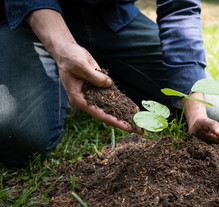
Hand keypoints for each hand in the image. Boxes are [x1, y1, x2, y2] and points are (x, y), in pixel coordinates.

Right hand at [26, 9, 141, 133]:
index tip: (127, 127)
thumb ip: (94, 76)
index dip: (114, 121)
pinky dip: (122, 103)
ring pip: (111, 108)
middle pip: (107, 114)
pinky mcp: (99, 88)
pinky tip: (133, 109)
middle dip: (123, 122)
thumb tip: (108, 84)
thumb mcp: (80, 65)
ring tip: (139, 123)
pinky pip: (112, 98)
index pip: (99, 113)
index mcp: (79, 99)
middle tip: (139, 130)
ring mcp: (94, 95)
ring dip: (124, 114)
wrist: (67, 50)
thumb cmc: (69, 58)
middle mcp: (87, 100)